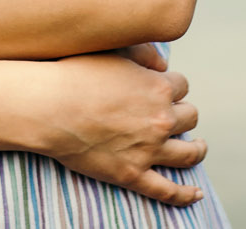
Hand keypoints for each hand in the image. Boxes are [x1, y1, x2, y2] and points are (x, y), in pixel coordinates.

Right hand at [38, 47, 207, 207]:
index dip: (172, 86)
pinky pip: (167, 190)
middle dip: (183, 113)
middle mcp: (161, 119)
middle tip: (172, 114)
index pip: (182, 86)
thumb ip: (145, 53)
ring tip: (196, 146)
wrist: (49, 107)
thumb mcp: (114, 51)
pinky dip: (185, 194)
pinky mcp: (133, 174)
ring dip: (196, 148)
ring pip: (188, 153)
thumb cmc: (76, 73)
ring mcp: (149, 150)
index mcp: (159, 87)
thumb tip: (164, 65)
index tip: (162, 88)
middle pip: (190, 116)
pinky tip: (196, 194)